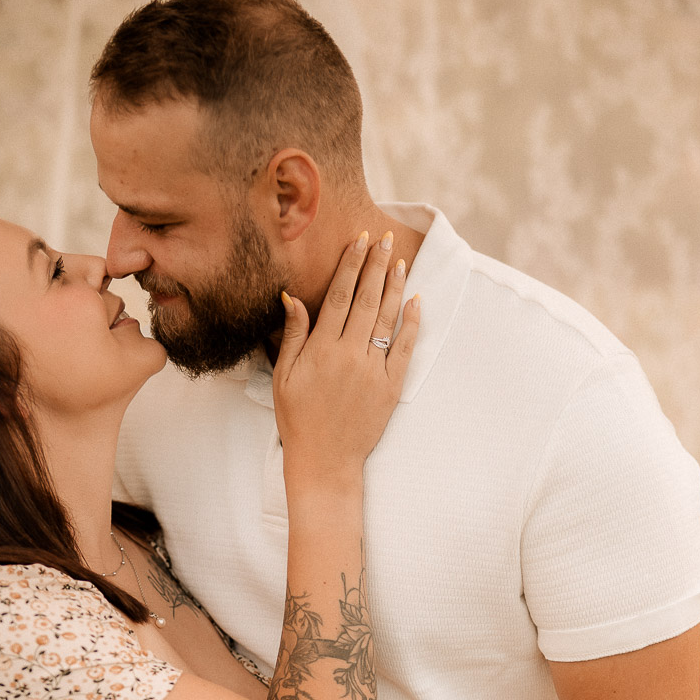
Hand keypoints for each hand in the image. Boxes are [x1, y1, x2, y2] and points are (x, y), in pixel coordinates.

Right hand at [273, 231, 417, 479]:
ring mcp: (373, 371)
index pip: (340, 297)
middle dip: (376, 266)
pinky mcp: (391, 387)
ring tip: (399, 261)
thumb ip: (293, 334)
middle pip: (367, 300)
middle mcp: (350, 355)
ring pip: (387, 319)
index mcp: (321, 350)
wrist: (325, 460)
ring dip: (394, 287)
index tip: (359, 241)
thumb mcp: (283, 375)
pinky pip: (405, 347)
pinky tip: (415, 301)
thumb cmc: (298, 418)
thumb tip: (292, 297)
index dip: (351, 266)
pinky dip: (412, 323)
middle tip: (384, 239)